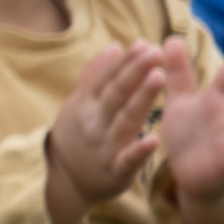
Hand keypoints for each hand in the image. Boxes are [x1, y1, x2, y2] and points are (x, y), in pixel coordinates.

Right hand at [46, 41, 164, 223]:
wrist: (64, 181)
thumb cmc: (76, 137)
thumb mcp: (77, 104)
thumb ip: (96, 75)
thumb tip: (115, 45)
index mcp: (87, 105)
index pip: (107, 78)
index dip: (125, 61)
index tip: (145, 43)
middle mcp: (95, 122)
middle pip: (116, 93)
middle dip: (135, 71)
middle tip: (155, 52)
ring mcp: (104, 146)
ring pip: (124, 119)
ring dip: (141, 99)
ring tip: (159, 77)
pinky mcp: (115, 171)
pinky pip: (128, 160)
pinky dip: (139, 150)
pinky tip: (154, 139)